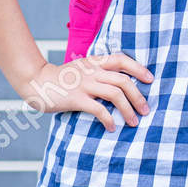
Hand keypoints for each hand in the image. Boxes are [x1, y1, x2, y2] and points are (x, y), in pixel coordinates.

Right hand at [20, 52, 153, 131]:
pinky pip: (98, 109)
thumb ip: (98, 72)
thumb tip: (121, 83)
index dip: (138, 68)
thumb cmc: (62, 78)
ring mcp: (84, 84)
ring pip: (115, 94)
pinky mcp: (76, 98)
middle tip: (146, 110)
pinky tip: (113, 127)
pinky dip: (109, 119)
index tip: (150, 79)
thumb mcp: (82, 68)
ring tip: (133, 122)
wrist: (37, 81)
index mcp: (95, 62)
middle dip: (138, 96)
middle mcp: (92, 71)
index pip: (121, 59)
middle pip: (123, 80)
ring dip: (128, 110)